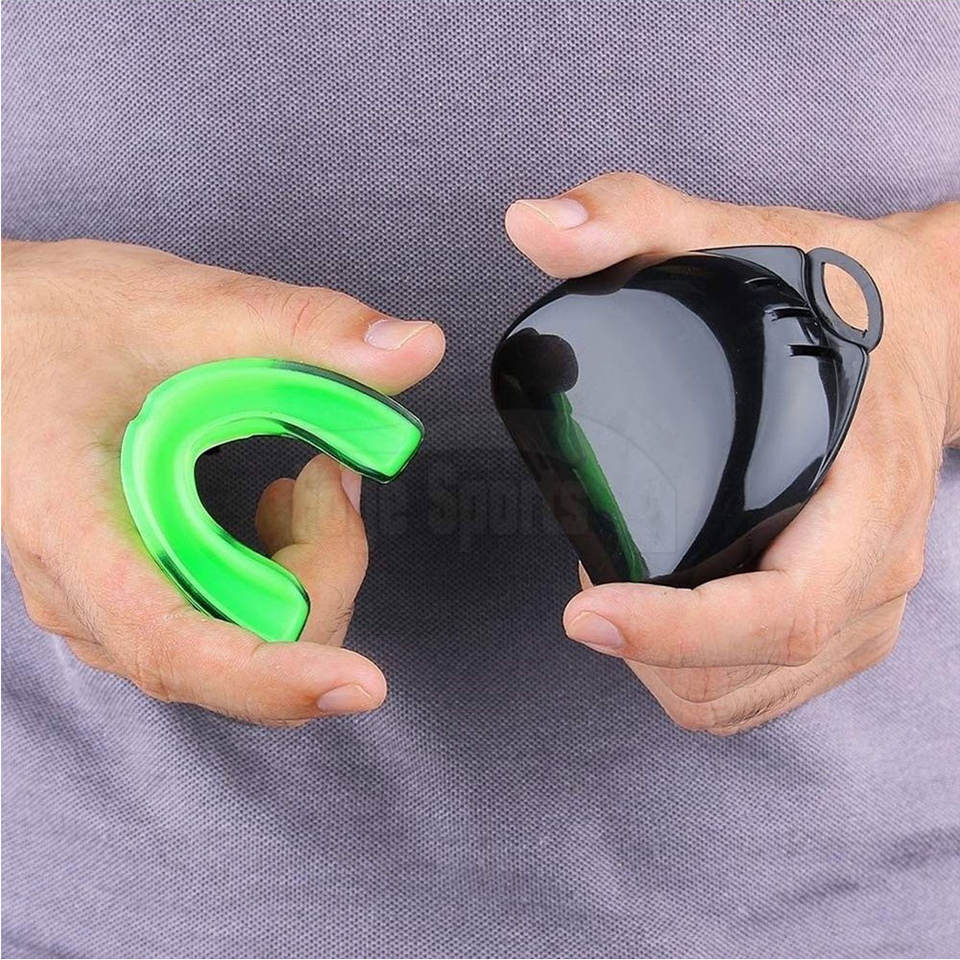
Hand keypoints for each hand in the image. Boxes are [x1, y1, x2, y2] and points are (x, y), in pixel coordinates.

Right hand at [1, 238, 443, 723]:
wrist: (0, 330)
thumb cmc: (67, 320)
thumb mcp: (187, 305)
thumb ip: (306, 327)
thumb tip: (419, 347)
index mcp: (75, 528)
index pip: (173, 644)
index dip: (271, 676)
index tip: (357, 683)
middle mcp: (85, 594)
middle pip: (235, 652)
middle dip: (319, 572)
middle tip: (328, 477)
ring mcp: (107, 605)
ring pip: (241, 647)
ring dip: (305, 570)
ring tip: (304, 484)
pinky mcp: (133, 597)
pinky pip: (229, 626)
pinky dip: (281, 573)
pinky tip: (275, 510)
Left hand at [505, 174, 958, 733]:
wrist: (925, 326)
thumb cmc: (840, 292)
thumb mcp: (746, 234)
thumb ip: (637, 220)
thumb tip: (530, 223)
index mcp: (862, 493)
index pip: (780, 612)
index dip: (677, 631)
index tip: (584, 612)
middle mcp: (876, 567)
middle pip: (743, 676)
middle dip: (645, 651)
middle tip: (595, 574)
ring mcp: (868, 605)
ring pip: (743, 700)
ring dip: (662, 669)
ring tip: (625, 592)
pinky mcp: (852, 620)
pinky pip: (762, 691)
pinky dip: (696, 674)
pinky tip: (667, 612)